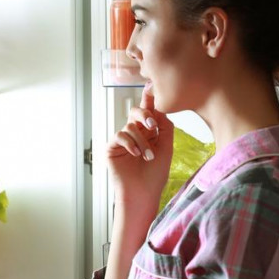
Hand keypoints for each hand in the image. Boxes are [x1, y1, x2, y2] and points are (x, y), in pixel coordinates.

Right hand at [107, 85, 173, 206]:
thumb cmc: (156, 175)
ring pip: (131, 127)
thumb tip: (160, 108)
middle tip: (152, 125)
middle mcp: (135, 134)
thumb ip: (165, 127)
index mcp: (149, 132)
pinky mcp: (112, 148)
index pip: (148, 111)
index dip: (149, 98)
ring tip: (148, 157)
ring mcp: (123, 140)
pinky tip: (137, 155)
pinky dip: (130, 144)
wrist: (143, 194)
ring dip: (142, 141)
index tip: (151, 84)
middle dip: (145, 115)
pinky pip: (120, 136)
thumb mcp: (166, 148)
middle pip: (136, 112)